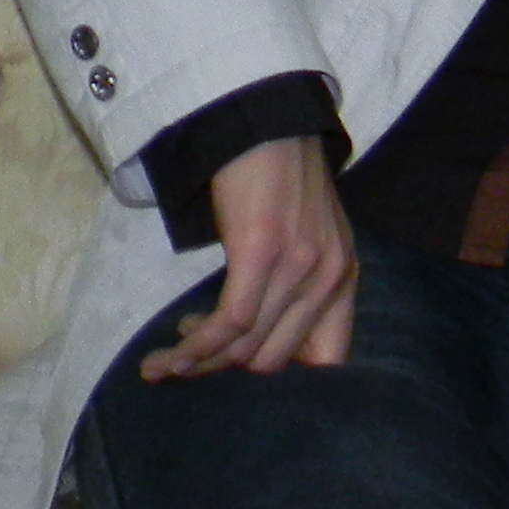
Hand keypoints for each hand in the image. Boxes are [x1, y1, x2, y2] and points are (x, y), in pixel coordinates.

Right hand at [140, 136, 357, 381]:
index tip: (237, 378)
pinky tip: (170, 357)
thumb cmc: (278, 178)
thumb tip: (258, 340)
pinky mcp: (262, 255)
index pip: (328, 362)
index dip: (283, 385)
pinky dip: (195, 347)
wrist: (265, 122)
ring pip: (246, 348)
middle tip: (189, 362)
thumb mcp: (307, 238)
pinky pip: (229, 323)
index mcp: (343, 278)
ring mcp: (299, 269)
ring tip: (164, 367)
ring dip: (198, 365)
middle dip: (225, 373)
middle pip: (274, 360)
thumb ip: (300, 286)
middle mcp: (329, 280)